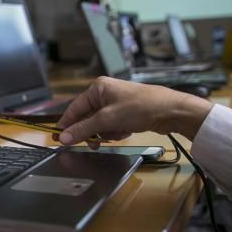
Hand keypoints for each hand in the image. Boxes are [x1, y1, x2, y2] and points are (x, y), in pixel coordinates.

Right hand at [55, 76, 212, 145]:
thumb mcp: (108, 120)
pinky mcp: (126, 112)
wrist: (172, 111)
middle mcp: (105, 93)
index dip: (67, 125)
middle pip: (86, 118)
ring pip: (99, 124)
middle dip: (92, 131)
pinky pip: (112, 126)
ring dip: (106, 132)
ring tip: (119, 132)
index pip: (74, 109)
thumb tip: (63, 138)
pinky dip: (116, 131)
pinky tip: (127, 130)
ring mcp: (116, 103)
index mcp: (97, 88)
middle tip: (94, 143)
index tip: (59, 139)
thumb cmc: (140, 108)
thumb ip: (83, 129)